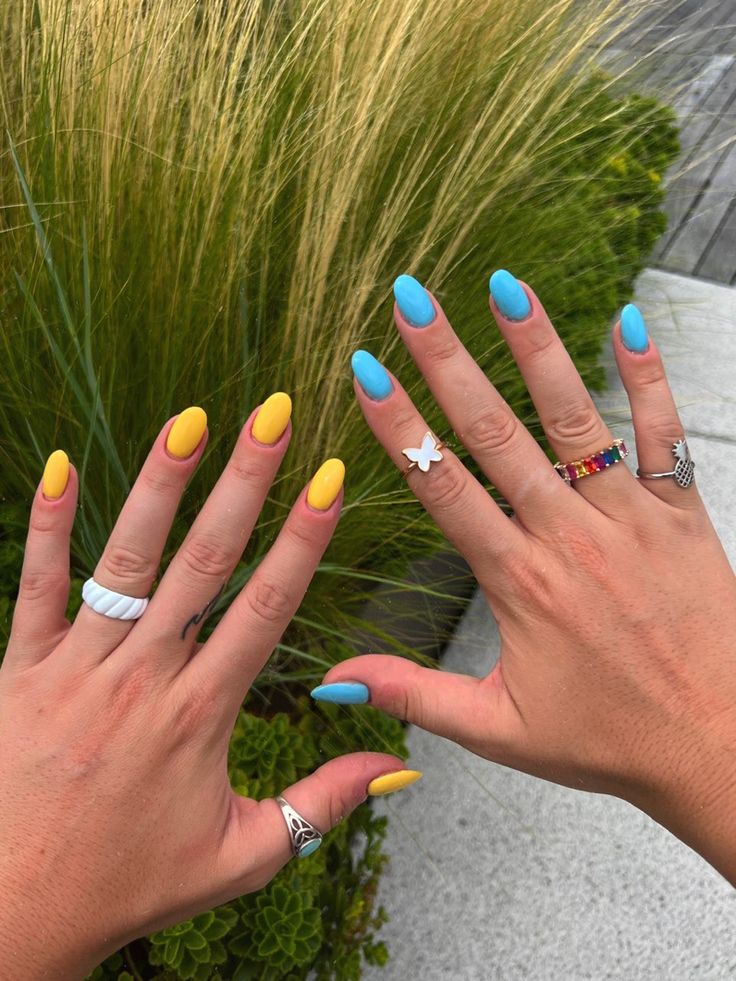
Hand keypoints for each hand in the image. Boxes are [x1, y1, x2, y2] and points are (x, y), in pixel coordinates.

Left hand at [0, 396, 404, 978]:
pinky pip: (35, 585)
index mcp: (201, 715)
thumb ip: (320, 806)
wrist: (10, 915)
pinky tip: (58, 463)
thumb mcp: (241, 860)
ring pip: (126, 558)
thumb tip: (399, 766)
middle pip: (205, 561)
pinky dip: (48, 524)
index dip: (304, 538)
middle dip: (245, 481)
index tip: (331, 479)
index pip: (267, 607)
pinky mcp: (20, 669)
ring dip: (160, 484)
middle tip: (273, 414)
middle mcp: (143, 677)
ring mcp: (76, 667)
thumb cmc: (127, 887)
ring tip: (191, 419)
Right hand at [313, 272, 735, 883]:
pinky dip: (647, 377)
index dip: (398, 424)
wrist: (721, 746)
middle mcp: (568, 535)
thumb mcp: (500, 729)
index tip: (365, 369)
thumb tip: (333, 683)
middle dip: (447, 360)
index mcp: (519, 581)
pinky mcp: (680, 513)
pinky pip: (662, 433)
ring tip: (504, 285)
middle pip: (494, 432)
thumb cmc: (612, 740)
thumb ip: (414, 694)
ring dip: (536, 348)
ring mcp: (628, 517)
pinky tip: (626, 322)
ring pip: (573, 418)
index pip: (442, 486)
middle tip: (413, 299)